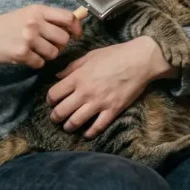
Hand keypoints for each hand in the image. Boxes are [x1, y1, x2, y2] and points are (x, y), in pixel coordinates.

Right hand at [0, 4, 81, 68]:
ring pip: (54, 53)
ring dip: (48, 55)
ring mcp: (28, 38)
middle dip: (59, 45)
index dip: (76, 28)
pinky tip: (25, 56)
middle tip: (49, 44)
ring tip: (35, 50)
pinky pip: (41, 63)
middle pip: (64, 38)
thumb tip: (74, 23)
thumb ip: (48, 18)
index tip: (76, 35)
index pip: (68, 17)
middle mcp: (34, 23)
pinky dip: (35, 62)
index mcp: (37, 10)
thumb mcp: (26, 14)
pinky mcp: (22, 54)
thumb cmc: (5, 25)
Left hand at [46, 36, 177, 137]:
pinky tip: (86, 134)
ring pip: (75, 121)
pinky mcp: (113, 110)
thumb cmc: (115, 55)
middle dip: (55, 117)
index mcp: (78, 77)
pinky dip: (89, 133)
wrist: (140, 60)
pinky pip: (97, 127)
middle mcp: (85, 92)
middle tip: (55, 118)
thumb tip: (57, 76)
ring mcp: (99, 103)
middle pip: (61, 111)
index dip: (50, 100)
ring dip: (68, 127)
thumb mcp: (90, 56)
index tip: (51, 101)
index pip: (54, 94)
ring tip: (67, 127)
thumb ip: (72, 67)